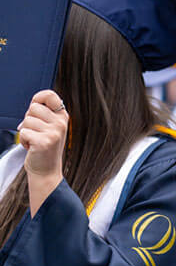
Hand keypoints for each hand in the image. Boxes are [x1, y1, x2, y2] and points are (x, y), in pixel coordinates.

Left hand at [19, 90, 68, 213]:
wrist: (46, 170)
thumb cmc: (44, 147)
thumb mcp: (49, 127)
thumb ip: (44, 114)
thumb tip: (33, 104)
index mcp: (62, 117)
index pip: (50, 95)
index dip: (38, 98)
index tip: (35, 106)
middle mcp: (61, 123)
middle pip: (33, 108)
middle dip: (28, 119)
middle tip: (35, 131)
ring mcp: (54, 132)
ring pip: (27, 121)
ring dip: (25, 131)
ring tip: (33, 140)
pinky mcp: (44, 142)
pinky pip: (23, 132)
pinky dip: (23, 140)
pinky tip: (31, 146)